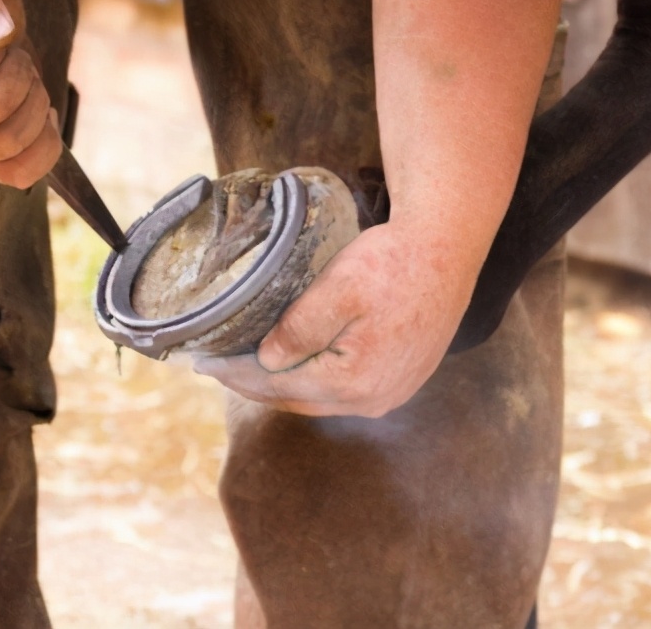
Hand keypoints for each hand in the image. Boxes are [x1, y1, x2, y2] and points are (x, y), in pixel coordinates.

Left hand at [192, 221, 481, 416]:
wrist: (447, 251)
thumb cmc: (394, 262)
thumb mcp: (339, 288)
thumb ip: (300, 329)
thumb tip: (266, 363)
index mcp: (353, 380)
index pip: (276, 384)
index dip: (236, 373)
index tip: (203, 361)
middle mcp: (372, 399)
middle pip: (296, 399)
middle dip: (253, 384)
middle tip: (216, 368)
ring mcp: (390, 395)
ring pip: (320, 399)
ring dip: (282, 385)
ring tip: (248, 370)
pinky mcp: (400, 382)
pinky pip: (344, 392)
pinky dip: (313, 381)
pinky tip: (296, 366)